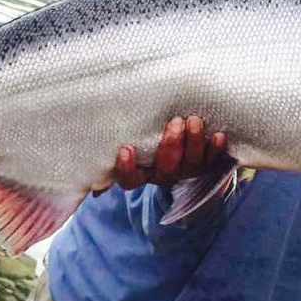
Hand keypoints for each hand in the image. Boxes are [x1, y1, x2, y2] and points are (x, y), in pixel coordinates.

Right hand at [112, 116, 227, 189]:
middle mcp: (162, 175)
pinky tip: (218, 135)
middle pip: (166, 169)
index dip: (128, 168)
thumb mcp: (129, 145)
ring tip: (194, 122)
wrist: (178, 152)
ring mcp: (185, 171)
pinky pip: (212, 160)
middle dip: (171, 147)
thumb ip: (109, 146)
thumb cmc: (144, 142)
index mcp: (141, 174)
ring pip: (190, 165)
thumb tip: (82, 145)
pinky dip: (215, 149)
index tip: (125, 149)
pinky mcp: (205, 164)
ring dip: (193, 143)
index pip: (130, 179)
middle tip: (174, 123)